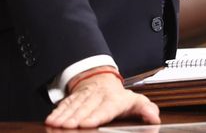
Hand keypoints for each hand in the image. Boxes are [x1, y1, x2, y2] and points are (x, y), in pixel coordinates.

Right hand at [44, 70, 159, 128]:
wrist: (101, 80)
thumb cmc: (119, 97)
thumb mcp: (136, 101)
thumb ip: (146, 109)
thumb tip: (155, 118)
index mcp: (114, 99)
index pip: (105, 108)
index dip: (96, 115)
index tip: (88, 123)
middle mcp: (98, 96)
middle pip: (86, 108)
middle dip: (76, 117)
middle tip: (68, 126)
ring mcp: (84, 96)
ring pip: (74, 106)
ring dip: (64, 115)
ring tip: (56, 124)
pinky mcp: (74, 98)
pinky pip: (65, 104)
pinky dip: (57, 112)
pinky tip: (51, 119)